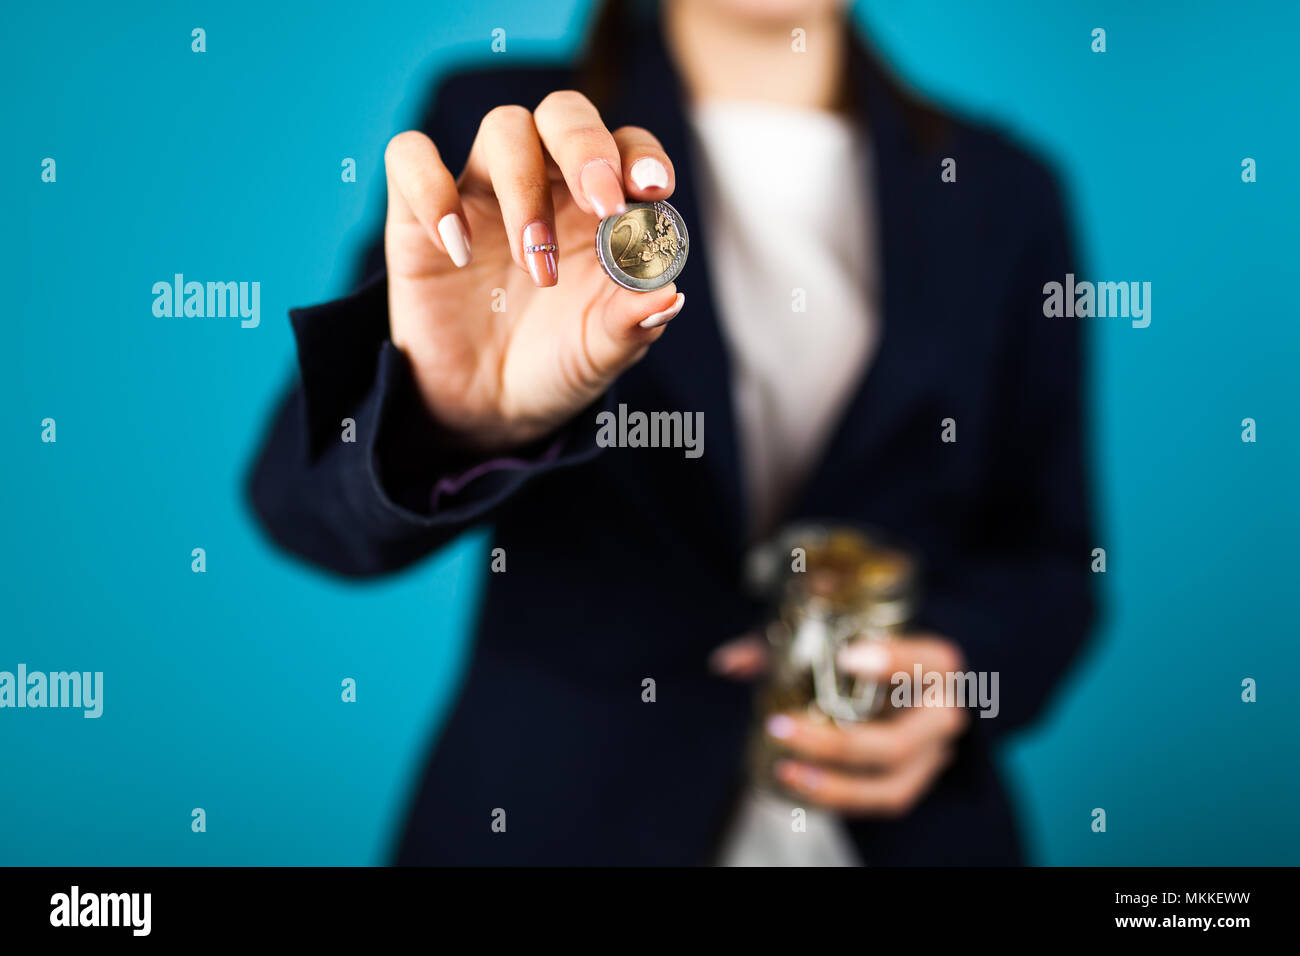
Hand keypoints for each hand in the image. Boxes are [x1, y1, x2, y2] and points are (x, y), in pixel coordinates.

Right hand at [383, 91, 683, 451]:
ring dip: (525, 188)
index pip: (627, 147)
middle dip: (587, 148)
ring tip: (534, 263)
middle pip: (565, 115)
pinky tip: (456, 249)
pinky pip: (410, 158)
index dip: (640, 154)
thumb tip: (667, 295)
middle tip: (600, 205)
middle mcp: (547, 184)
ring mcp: (482, 193)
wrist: (486, 410)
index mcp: (602, 207)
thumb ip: (631, 325)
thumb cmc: (556, 364)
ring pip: (503, 129)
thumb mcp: (600, 355)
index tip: (651, 190)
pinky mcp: (418, 213)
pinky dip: (432, 190)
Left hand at [712, 633, 971, 816]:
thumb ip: (783, 647)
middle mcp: (941, 712)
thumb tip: (728, 663)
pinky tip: (798, 785)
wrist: (902, 687)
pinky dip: (839, 797)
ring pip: (892, 783)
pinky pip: (882, 800)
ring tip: (785, 771)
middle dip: (836, 743)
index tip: (846, 657)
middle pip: (899, 740)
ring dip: (835, 784)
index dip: (893, 661)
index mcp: (934, 665)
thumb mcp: (831, 638)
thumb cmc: (865, 654)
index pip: (929, 660)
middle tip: (780, 728)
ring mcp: (932, 754)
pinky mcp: (913, 780)